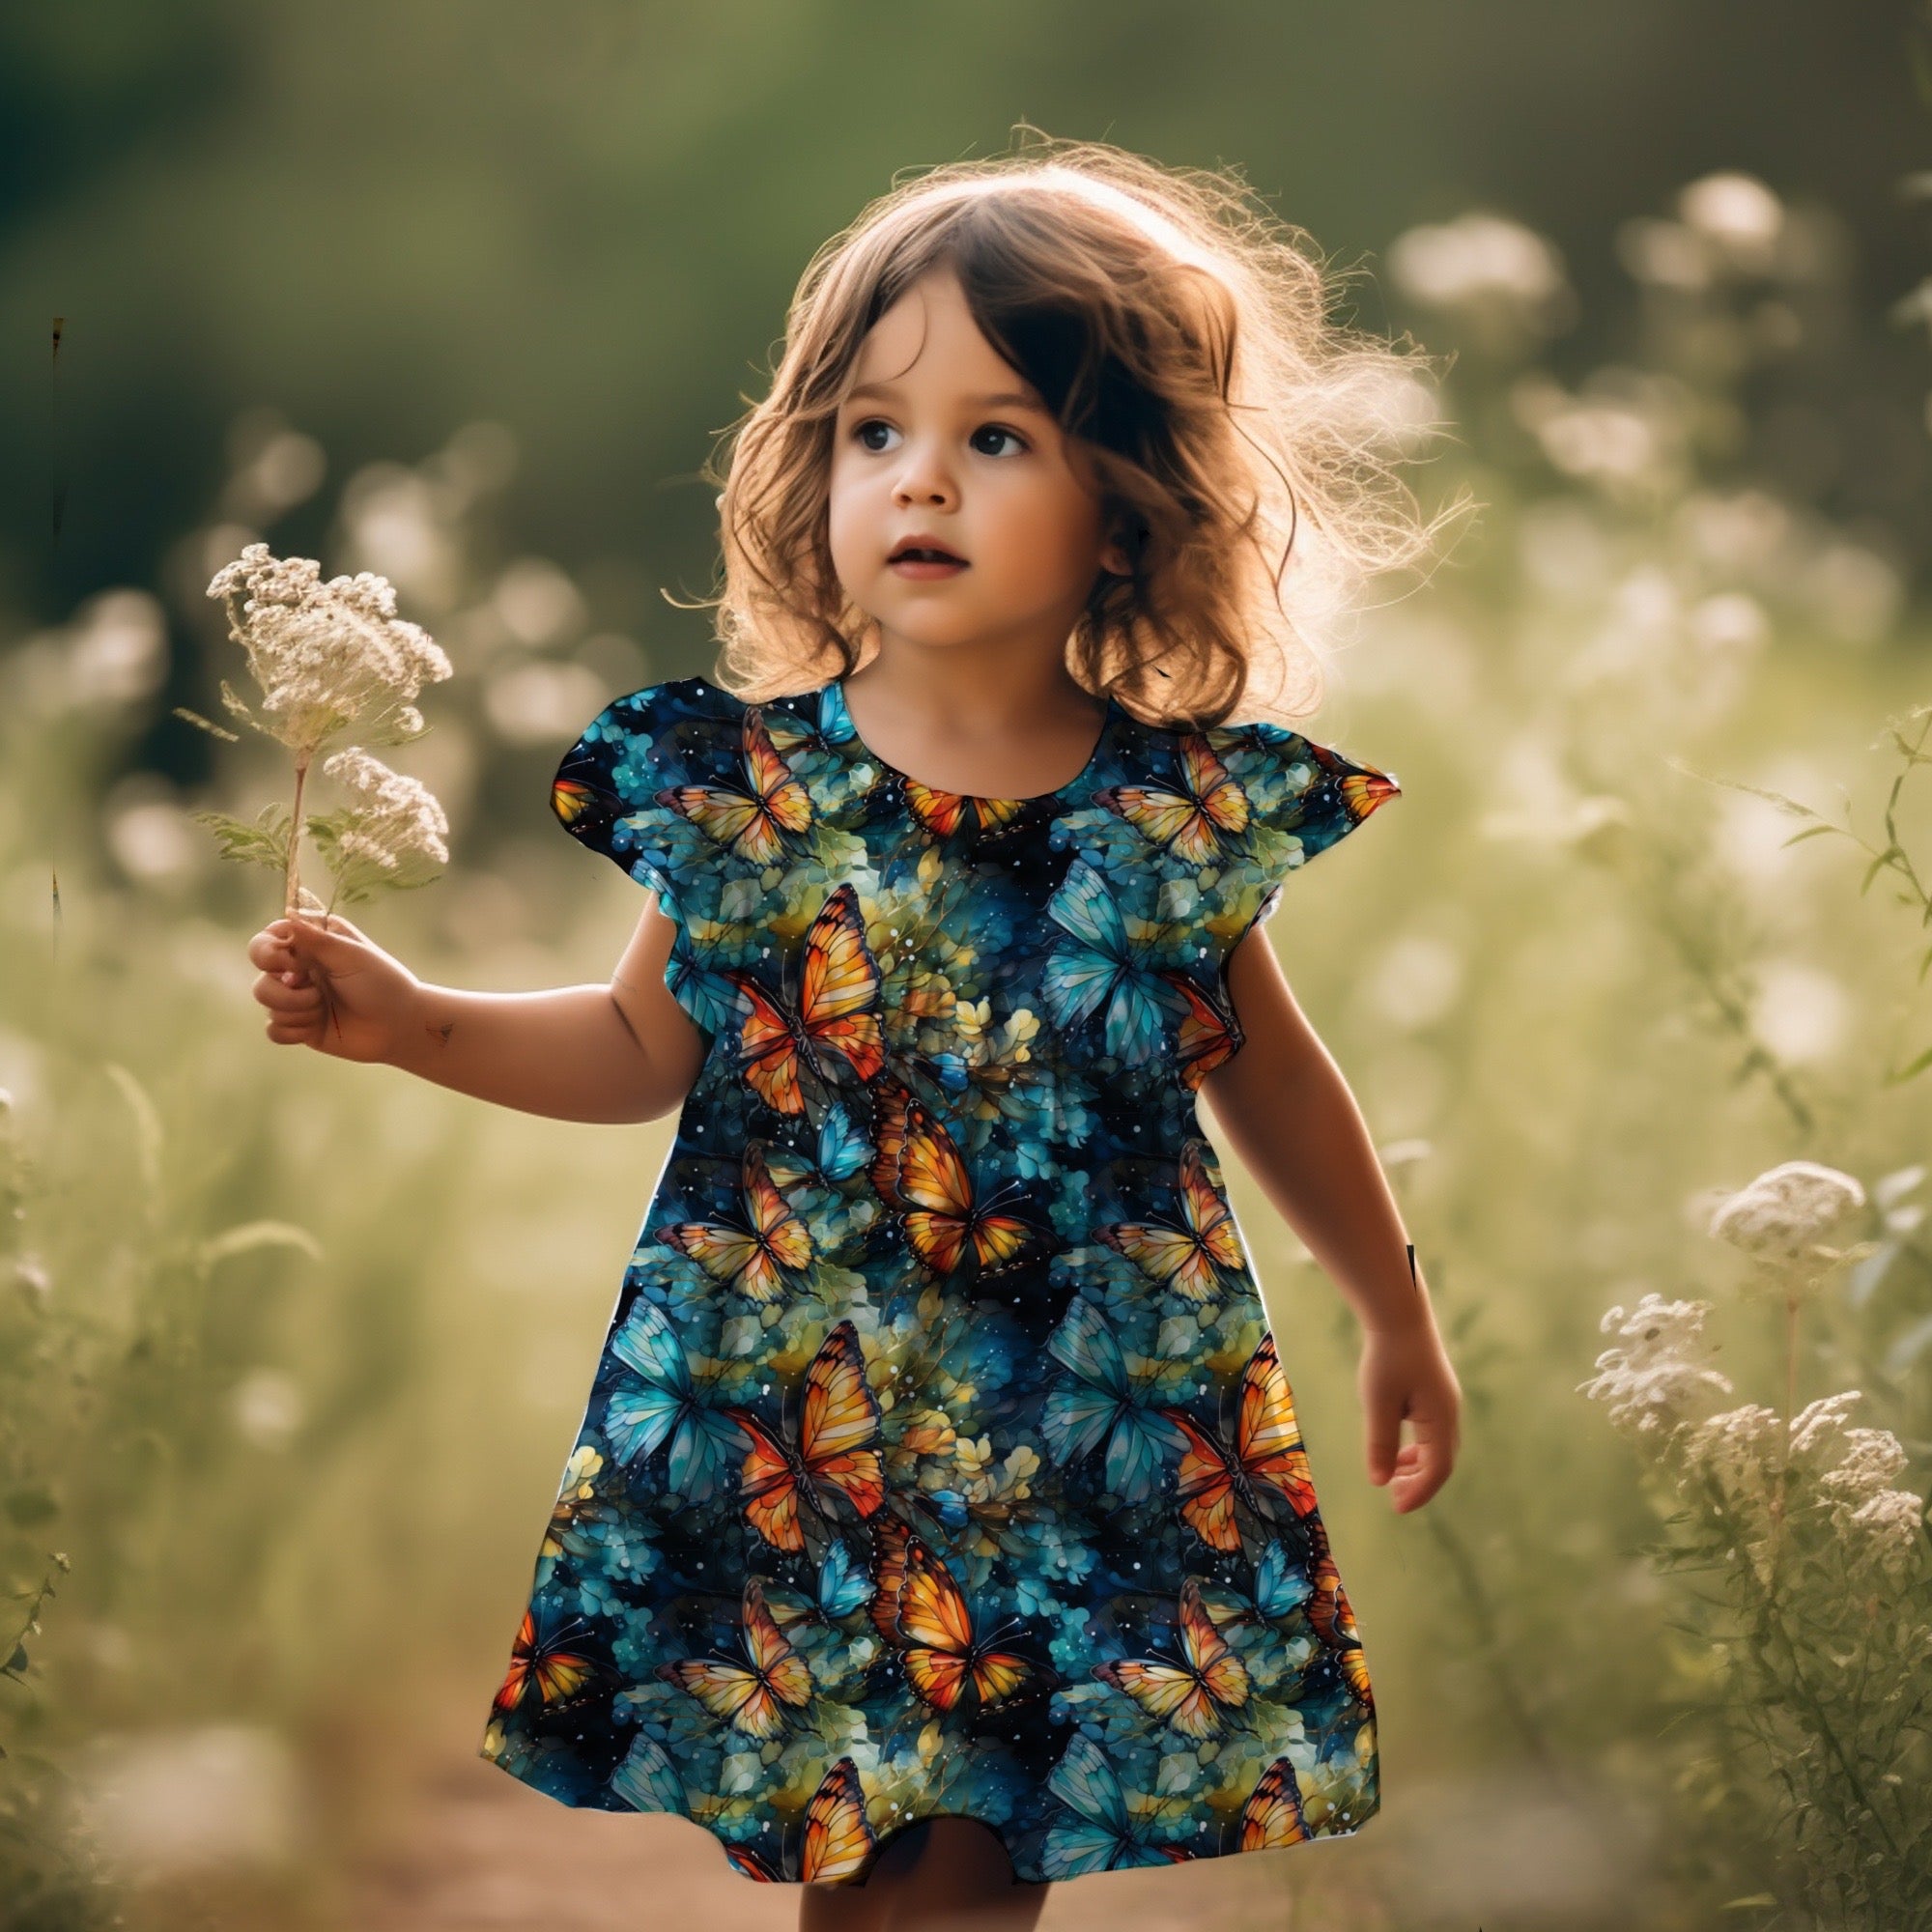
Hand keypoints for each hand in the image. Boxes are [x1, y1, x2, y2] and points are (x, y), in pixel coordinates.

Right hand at [247, 912, 420, 1064]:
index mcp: (312, 945)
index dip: (269, 954)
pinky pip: (273, 1030)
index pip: (266, 941)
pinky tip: (316, 1028)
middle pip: (260, 972)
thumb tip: (289, 911)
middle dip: (284, 988)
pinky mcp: (299, 1025)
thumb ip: (317, 939)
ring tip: (323, 1009)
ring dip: (295, 1008)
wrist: (400, 1026)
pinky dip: (293, 1031)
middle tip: (315, 990)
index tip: (294, 964)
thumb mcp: (353, 956)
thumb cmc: (383, 984)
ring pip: (265, 1000)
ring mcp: (298, 997)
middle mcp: (300, 969)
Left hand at [1357, 1317, 1460, 1512]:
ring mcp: (1445, 1402)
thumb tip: (1380, 1481)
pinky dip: (1417, 1447)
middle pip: (1441, 1461)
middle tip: (1394, 1497)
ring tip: (1393, 1476)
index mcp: (1441, 1419)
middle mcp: (1449, 1413)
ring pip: (1437, 1446)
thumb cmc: (1388, 1358)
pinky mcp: (1435, 1392)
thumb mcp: (1379, 1403)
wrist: (1399, 1315)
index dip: (1419, 1492)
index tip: (1397, 1507)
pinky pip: (1432, 1431)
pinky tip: (1396, 1448)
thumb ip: (1380, 1443)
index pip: (1437, 1469)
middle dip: (1420, 1483)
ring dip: (1417, 1466)